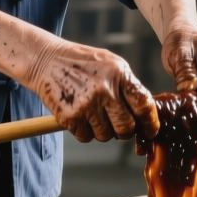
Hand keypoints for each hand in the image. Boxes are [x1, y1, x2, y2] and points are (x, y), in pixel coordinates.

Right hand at [25, 36, 159, 143]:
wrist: (45, 59)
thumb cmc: (81, 62)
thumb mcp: (110, 63)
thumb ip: (128, 85)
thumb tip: (147, 113)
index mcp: (119, 74)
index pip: (144, 105)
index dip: (150, 122)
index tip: (150, 130)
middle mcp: (104, 89)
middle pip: (127, 127)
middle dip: (125, 131)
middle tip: (118, 125)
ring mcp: (86, 104)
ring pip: (106, 136)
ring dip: (102, 131)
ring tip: (93, 113)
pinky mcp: (69, 116)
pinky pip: (85, 137)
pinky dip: (84, 131)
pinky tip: (79, 114)